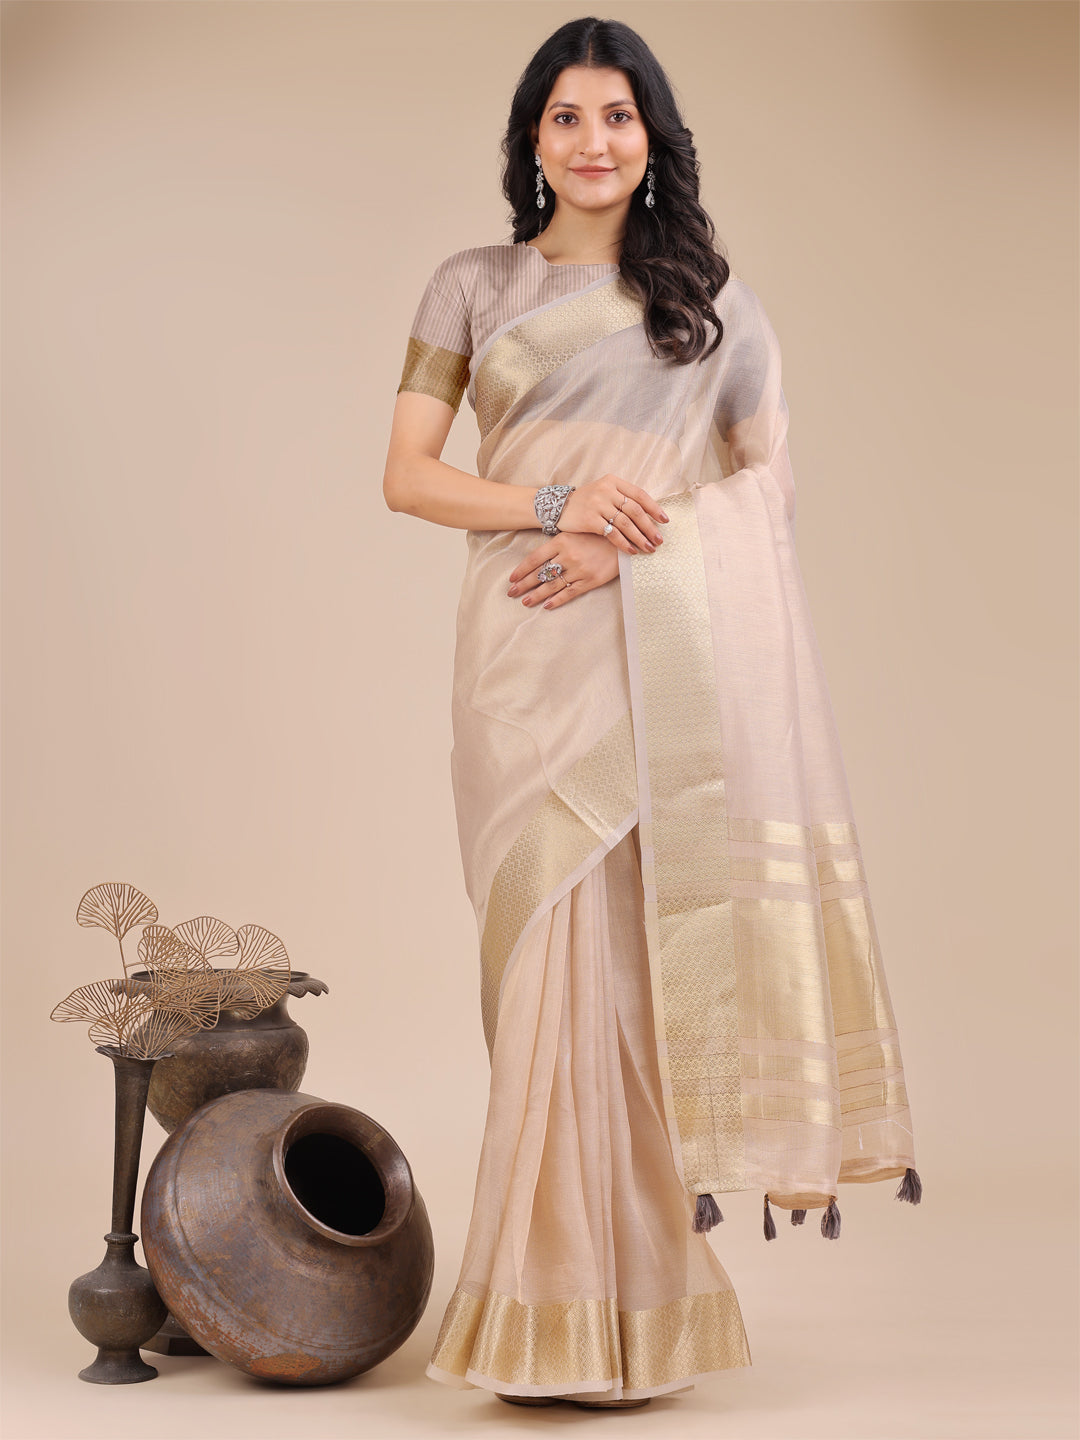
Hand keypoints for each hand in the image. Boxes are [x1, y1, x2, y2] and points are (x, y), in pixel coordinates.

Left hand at [507, 532, 621, 610]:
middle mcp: (568, 556)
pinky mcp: (590, 581)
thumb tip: (538, 558)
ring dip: (537, 595)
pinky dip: (557, 600)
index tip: (512, 578)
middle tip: (511, 592)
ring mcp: (579, 569)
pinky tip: (547, 606)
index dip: (522, 570)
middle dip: (524, 584)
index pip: (535, 558)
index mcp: (561, 541)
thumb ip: (557, 543)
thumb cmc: (596, 535)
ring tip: (525, 602)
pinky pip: (570, 593)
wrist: (623, 541)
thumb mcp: (574, 532)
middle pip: (540, 573)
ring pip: (552, 585)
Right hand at [555, 473, 668, 554]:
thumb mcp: (604, 491)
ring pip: (626, 523)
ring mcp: (598, 504)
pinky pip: (612, 533)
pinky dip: (624, 543)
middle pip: (635, 510)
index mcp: (614, 481)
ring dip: (639, 537)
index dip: (654, 508)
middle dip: (649, 527)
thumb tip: (648, 514)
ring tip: (649, 548)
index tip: (664, 521)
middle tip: (659, 540)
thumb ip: (623, 498)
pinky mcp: (591, 519)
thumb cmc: (586, 502)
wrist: (558, 507)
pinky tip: (631, 551)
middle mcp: (607, 491)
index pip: (639, 494)